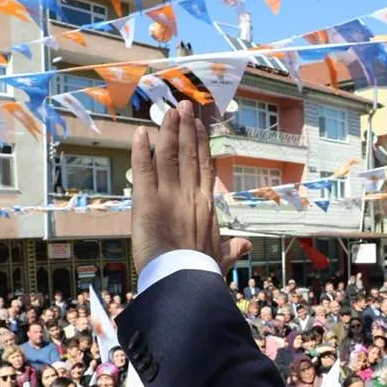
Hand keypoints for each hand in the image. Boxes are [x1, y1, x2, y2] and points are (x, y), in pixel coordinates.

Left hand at [130, 100, 250, 274]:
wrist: (186, 281)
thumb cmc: (203, 272)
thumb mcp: (221, 258)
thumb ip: (231, 249)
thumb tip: (245, 246)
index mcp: (207, 205)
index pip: (204, 167)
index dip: (201, 144)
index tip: (199, 126)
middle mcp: (190, 194)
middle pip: (189, 153)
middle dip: (186, 127)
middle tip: (184, 105)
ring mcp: (170, 195)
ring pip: (169, 155)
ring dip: (168, 130)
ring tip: (169, 110)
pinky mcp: (148, 201)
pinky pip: (143, 170)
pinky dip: (141, 150)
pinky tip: (140, 133)